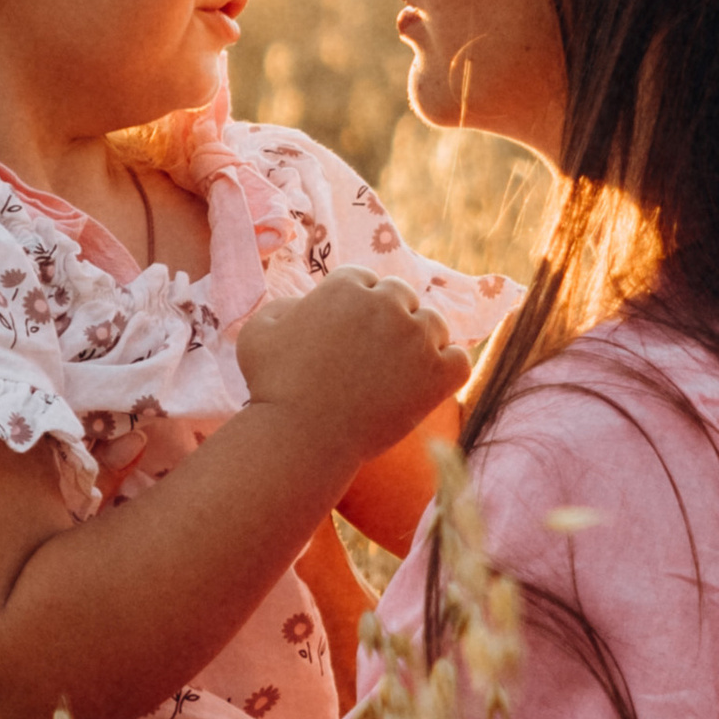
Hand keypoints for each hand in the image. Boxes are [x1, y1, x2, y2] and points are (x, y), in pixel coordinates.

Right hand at [234, 268, 469, 470]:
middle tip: (373, 356)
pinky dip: (447, 370)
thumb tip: (306, 305)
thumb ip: (285, 306)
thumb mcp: (259, 331)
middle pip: (402, 297)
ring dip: (420, 343)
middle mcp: (386, 303)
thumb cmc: (273, 387)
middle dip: (389, 320)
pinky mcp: (438, 374)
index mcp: (347, 286)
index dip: (356, 306)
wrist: (301, 438)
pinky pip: (459, 359)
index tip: (348, 334)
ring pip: (434, 325)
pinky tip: (426, 385)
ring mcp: (416, 338)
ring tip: (396, 374)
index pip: (365, 280)